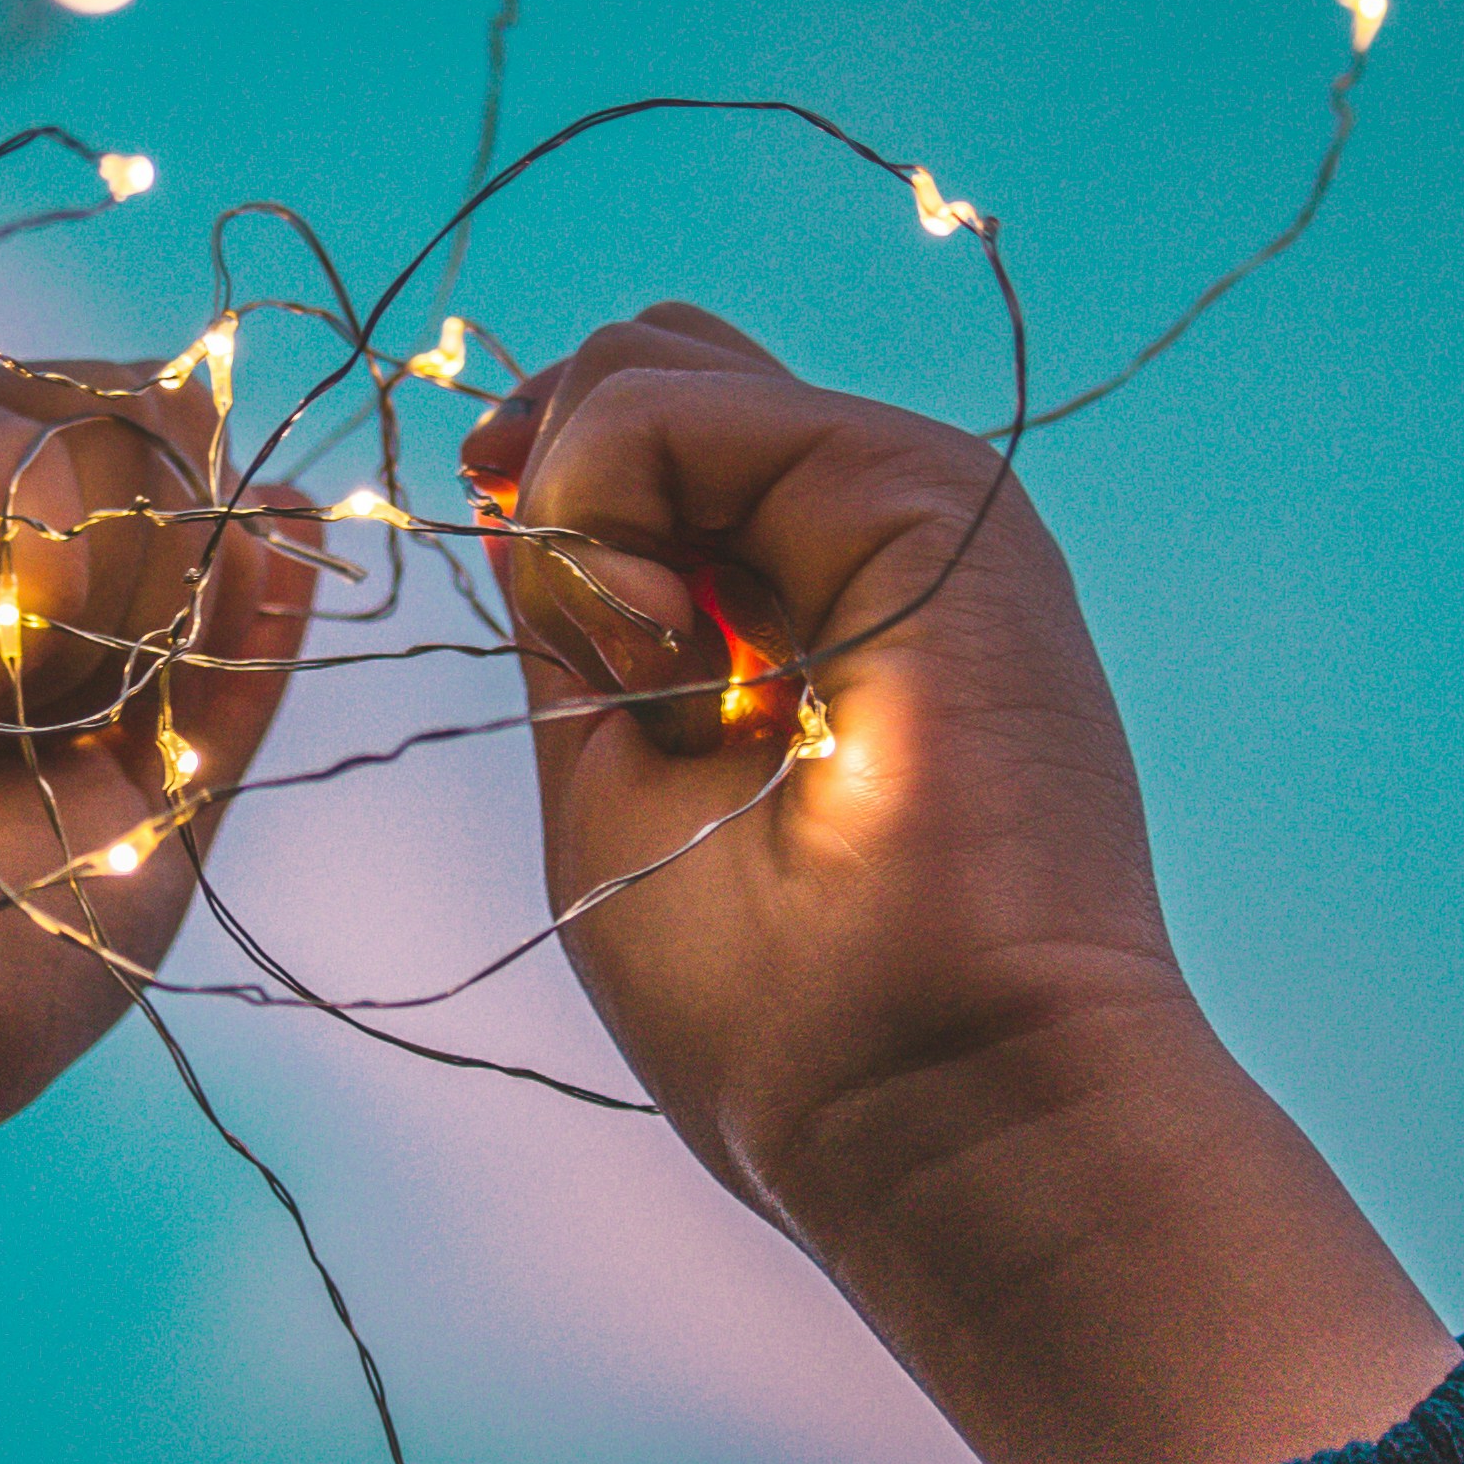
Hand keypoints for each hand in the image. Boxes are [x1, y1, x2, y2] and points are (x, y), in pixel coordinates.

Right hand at [0, 368, 312, 1463]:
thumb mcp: (144, 822)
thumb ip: (223, 666)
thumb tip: (295, 510)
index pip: (165, 504)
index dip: (215, 577)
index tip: (161, 718)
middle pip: (139, 442)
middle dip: (162, 589)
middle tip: (55, 733)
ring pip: (82, 426)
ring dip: (91, 595)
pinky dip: (28, 555)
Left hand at [475, 304, 1451, 1463]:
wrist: (949, 1102)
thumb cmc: (786, 1012)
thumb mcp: (618, 787)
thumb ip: (583, 639)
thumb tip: (514, 502)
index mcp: (808, 605)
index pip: (649, 435)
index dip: (546, 468)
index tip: (515, 558)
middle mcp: (864, 537)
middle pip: (653, 364)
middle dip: (559, 470)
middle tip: (600, 653)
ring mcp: (906, 503)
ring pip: (655, 362)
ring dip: (584, 499)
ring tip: (650, 673)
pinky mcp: (929, 494)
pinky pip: (684, 398)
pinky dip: (610, 492)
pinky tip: (663, 641)